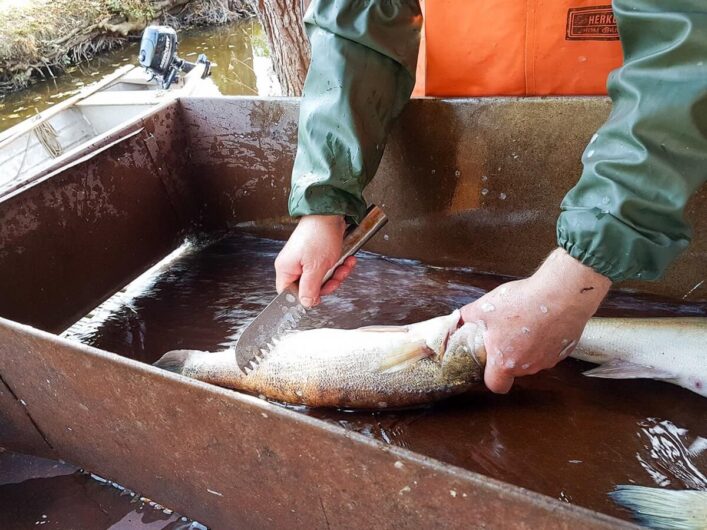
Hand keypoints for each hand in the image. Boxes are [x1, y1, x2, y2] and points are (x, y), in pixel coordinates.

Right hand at [274, 215, 355, 307]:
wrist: (330, 213)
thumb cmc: (319, 234)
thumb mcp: (316, 268)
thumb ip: (309, 289)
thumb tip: (305, 303)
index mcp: (286, 269)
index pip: (288, 294)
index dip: (304, 298)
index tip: (319, 295)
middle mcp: (293, 265)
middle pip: (308, 288)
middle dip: (327, 284)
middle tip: (335, 277)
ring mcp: (305, 260)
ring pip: (321, 279)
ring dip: (336, 274)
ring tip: (344, 265)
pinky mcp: (316, 256)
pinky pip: (327, 268)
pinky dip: (338, 265)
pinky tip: (346, 260)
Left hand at [461, 248, 610, 392]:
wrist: (561, 294)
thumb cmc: (522, 303)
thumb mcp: (484, 307)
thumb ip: (467, 317)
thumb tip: (460, 319)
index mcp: (505, 363)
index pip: (495, 386)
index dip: (490, 376)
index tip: (488, 360)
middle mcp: (528, 367)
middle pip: (514, 370)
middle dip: (508, 355)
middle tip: (505, 333)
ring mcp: (548, 360)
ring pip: (532, 360)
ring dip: (527, 347)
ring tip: (525, 322)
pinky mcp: (564, 351)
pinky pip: (549, 350)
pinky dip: (544, 339)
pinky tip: (542, 320)